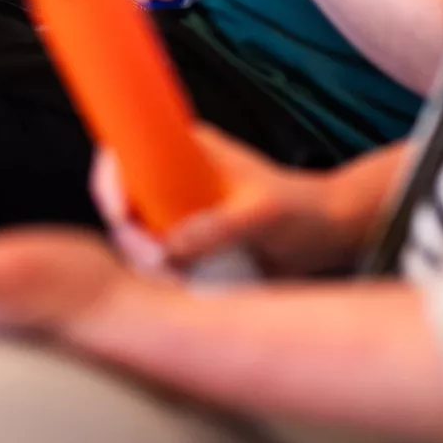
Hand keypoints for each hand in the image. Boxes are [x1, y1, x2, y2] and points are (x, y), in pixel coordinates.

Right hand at [91, 126, 359, 277]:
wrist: (332, 232)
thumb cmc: (303, 209)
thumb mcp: (264, 214)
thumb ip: (220, 227)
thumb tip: (169, 248)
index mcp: (186, 151)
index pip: (125, 155)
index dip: (110, 183)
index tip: (121, 217)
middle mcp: (175, 180)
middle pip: (123, 206)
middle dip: (132, 240)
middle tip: (162, 267)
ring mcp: (179, 214)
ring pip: (136, 240)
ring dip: (147, 266)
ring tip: (181, 285)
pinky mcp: (189, 245)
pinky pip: (159, 263)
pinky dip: (164, 279)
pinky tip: (187, 291)